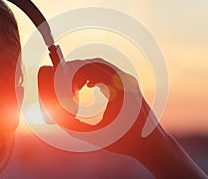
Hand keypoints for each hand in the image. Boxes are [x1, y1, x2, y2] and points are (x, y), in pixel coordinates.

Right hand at [38, 58, 207, 178]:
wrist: (151, 144)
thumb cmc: (125, 141)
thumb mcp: (95, 135)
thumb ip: (72, 126)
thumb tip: (55, 117)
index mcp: (117, 90)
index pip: (89, 68)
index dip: (72, 71)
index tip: (61, 80)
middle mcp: (125, 81)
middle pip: (95, 64)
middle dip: (77, 70)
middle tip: (66, 83)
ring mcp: (130, 82)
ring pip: (103, 66)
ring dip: (87, 72)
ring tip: (78, 87)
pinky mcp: (131, 85)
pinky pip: (111, 72)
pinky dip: (97, 75)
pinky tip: (90, 87)